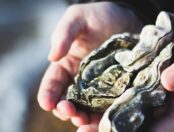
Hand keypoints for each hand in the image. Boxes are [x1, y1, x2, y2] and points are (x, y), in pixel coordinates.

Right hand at [37, 2, 142, 131]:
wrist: (127, 18)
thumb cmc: (100, 16)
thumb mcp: (79, 18)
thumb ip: (64, 34)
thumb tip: (52, 57)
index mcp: (68, 65)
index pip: (54, 83)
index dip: (48, 94)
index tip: (46, 103)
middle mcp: (82, 79)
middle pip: (70, 100)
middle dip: (67, 110)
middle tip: (70, 113)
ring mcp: (100, 85)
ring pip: (88, 107)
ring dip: (84, 117)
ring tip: (85, 120)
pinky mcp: (117, 88)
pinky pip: (109, 104)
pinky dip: (104, 114)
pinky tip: (106, 117)